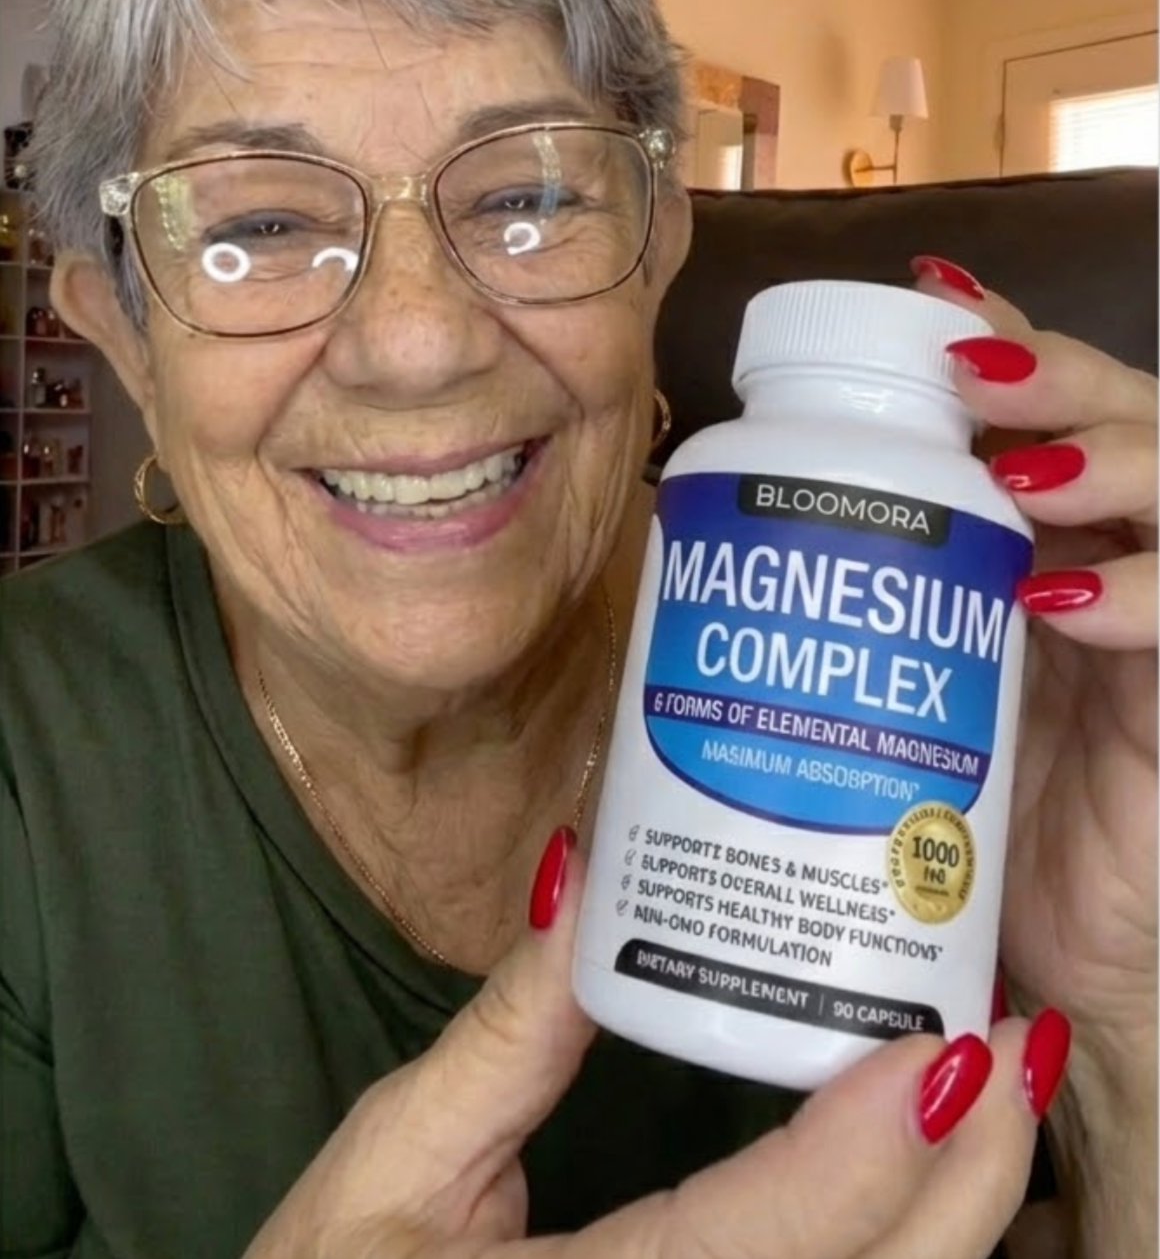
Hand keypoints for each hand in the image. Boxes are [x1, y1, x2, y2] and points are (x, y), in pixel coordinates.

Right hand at [245, 836, 1044, 1258]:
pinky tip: (920, 1167)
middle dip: (967, 1188)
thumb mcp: (389, 1164)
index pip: (764, 1244)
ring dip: (955, 1220)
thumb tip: (590, 872)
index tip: (948, 1045)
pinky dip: (903, 1248)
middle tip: (1012, 1042)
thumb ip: (503, 1036)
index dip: (867, 1151)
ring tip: (981, 1087)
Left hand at [911, 258, 1157, 1085]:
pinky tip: (1064, 598)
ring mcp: (1157, 620)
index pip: (1040, 402)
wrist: (1046, 950)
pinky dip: (1140, 594)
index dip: (1000, 335)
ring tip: (1022, 474)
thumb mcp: (900, 680)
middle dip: (1051, 373)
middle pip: (1121, 412)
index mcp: (1037, 532)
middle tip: (968, 371)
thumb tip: (716, 538)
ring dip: (1105, 457)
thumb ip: (852, 601)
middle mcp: (1110, 553)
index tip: (926, 295)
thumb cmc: (956, 806)